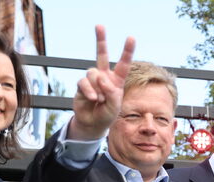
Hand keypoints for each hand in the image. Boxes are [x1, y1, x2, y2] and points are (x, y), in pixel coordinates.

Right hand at [67, 25, 134, 140]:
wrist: (92, 123)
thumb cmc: (107, 114)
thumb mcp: (115, 106)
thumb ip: (112, 92)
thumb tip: (101, 78)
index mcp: (117, 80)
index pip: (123, 64)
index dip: (127, 51)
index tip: (131, 37)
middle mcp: (104, 76)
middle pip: (101, 54)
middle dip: (100, 39)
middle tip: (99, 25)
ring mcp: (92, 79)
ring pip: (94, 73)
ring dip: (98, 87)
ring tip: (100, 99)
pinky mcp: (82, 85)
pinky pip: (85, 82)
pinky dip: (90, 91)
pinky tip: (94, 99)